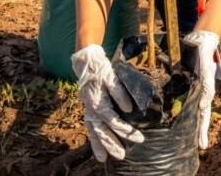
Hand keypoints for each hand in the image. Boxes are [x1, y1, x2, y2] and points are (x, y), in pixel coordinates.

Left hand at [71, 45, 143, 161]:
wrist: (86, 60)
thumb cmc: (92, 82)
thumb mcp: (93, 99)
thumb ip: (101, 113)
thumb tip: (113, 127)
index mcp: (89, 110)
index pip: (93, 132)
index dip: (97, 146)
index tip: (104, 160)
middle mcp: (91, 104)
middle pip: (100, 128)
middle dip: (111, 143)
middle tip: (122, 155)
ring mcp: (98, 91)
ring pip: (107, 113)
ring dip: (121, 126)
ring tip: (135, 136)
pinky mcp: (106, 78)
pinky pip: (114, 90)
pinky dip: (121, 98)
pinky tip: (129, 108)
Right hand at [183, 30, 220, 149]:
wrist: (201, 41)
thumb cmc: (191, 57)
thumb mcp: (183, 74)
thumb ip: (178, 83)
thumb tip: (165, 89)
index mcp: (198, 93)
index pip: (197, 114)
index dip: (197, 128)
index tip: (197, 144)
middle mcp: (203, 92)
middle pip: (202, 115)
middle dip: (202, 131)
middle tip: (202, 147)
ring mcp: (205, 85)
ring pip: (204, 107)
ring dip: (203, 122)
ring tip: (202, 138)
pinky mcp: (206, 77)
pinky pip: (205, 90)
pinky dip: (204, 100)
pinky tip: (202, 109)